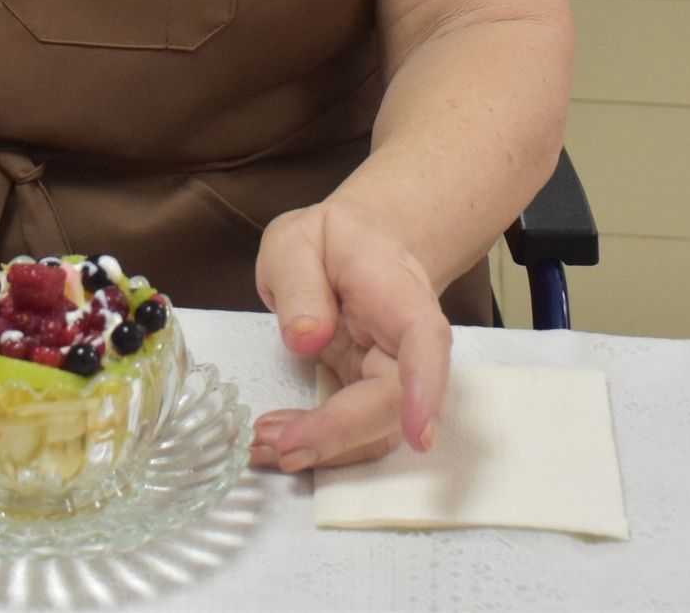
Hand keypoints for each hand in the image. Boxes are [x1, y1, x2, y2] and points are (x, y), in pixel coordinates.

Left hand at [248, 198, 451, 472]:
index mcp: (399, 296)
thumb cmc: (334, 243)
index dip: (425, 389)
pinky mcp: (370, 397)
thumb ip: (298, 284)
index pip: (424, 341)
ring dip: (324, 448)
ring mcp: (394, 377)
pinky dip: (317, 444)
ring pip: (376, 431)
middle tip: (276, 444)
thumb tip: (307, 337)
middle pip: (393, 403)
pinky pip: (355, 432)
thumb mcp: (297, 241)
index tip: (420, 434)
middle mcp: (408, 346)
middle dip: (338, 433)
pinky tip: (276, 440)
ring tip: (264, 445)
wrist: (364, 247)